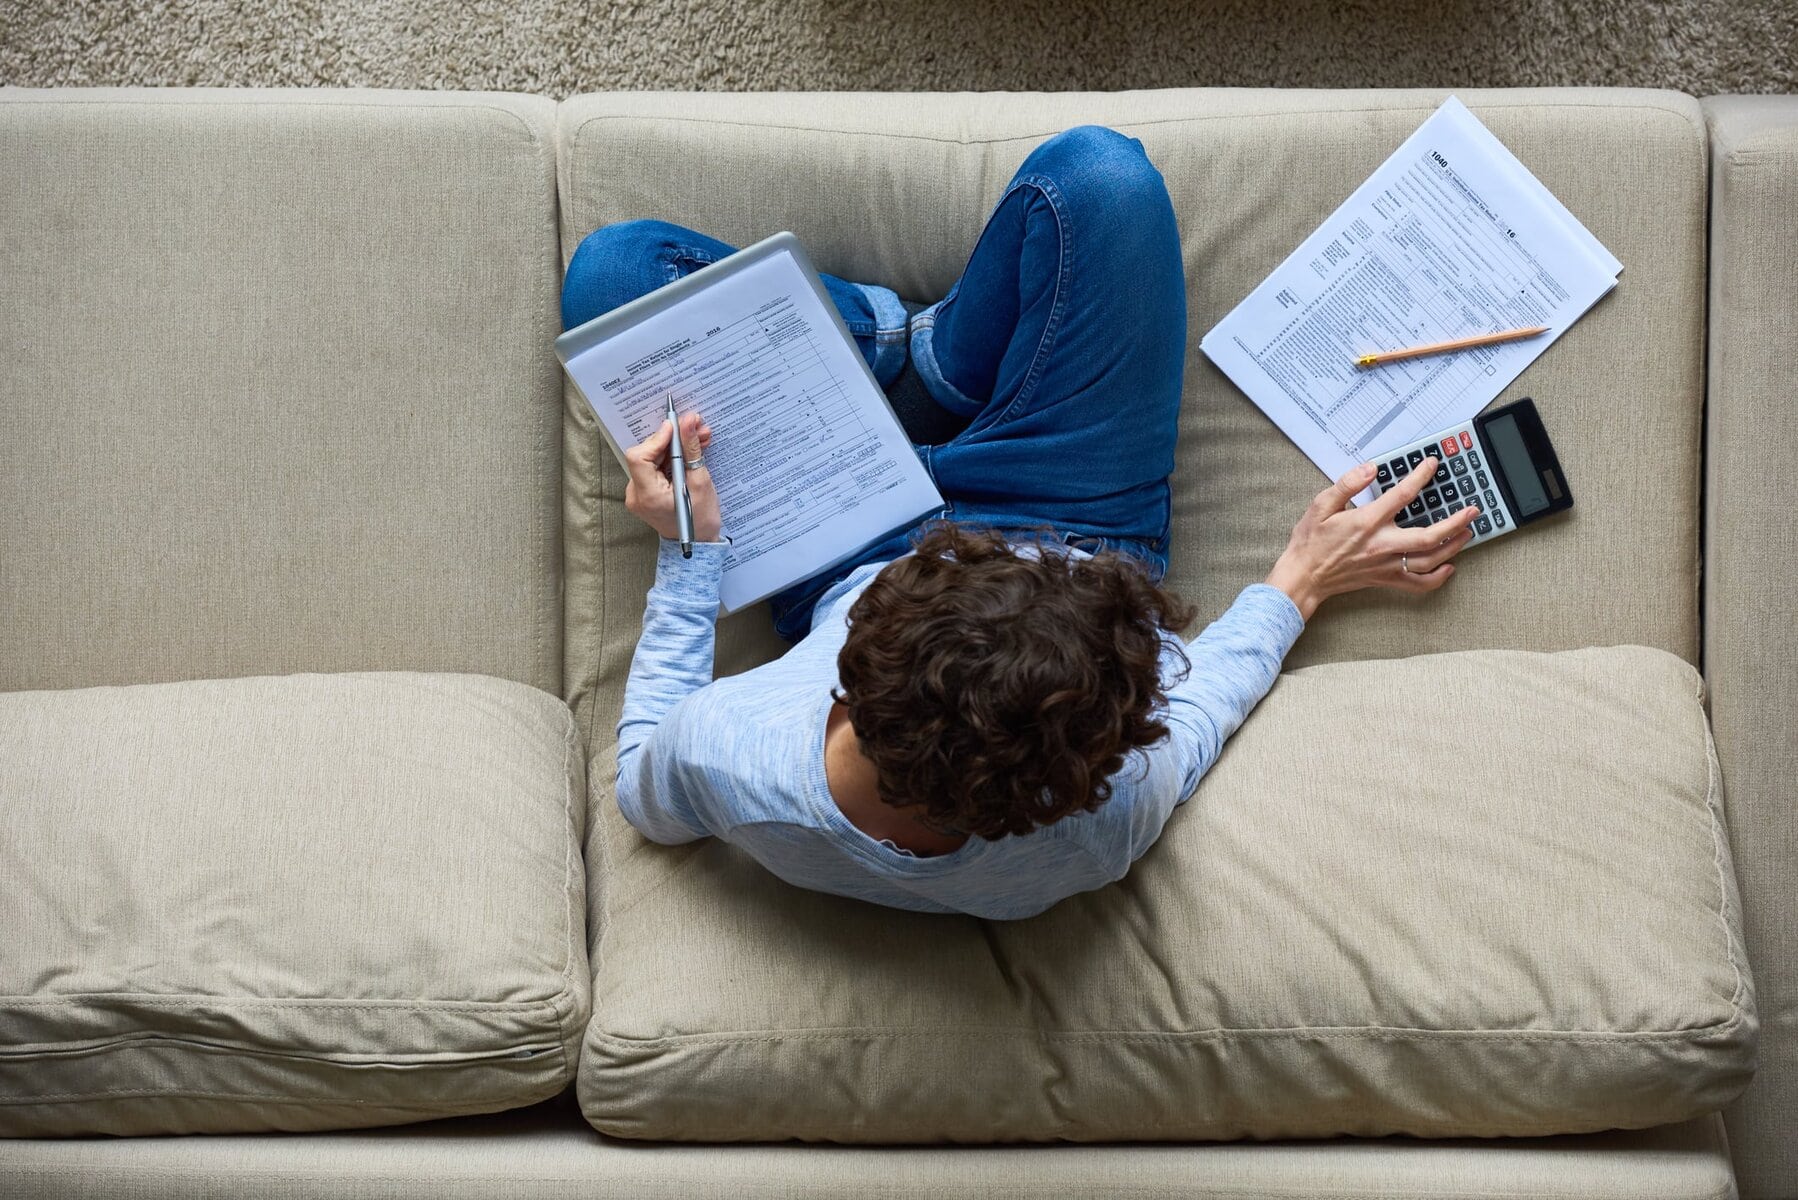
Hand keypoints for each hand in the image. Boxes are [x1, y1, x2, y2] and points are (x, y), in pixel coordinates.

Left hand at [623, 411, 720, 542]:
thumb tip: (687, 422)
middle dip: (672, 440)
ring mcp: (638, 494)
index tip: (676, 427)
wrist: (699, 545)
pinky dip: (671, 458)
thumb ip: (690, 450)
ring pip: (652, 459)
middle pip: (646, 455)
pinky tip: (690, 453)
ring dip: (675, 447)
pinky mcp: (644, 492)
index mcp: (648, 496)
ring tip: (700, 439)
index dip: (657, 438)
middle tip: (697, 428)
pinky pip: (654, 468)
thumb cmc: (701, 520)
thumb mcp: (700, 483)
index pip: (640, 457)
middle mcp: (637, 495)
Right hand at [1265, 456, 1479, 620]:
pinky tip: (1449, 568)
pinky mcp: (1385, 579)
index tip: (1432, 465)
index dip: (1420, 477)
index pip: (1402, 495)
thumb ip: (1347, 484)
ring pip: (1429, 559)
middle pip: (1429, 536)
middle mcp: (1382, 545)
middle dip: (1456, 522)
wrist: (1304, 576)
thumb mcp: (1321, 505)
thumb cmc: (1310, 542)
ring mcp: (1386, 565)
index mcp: (1367, 522)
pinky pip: (1418, 583)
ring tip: (1468, 532)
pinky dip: (1437, 578)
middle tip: (1472, 510)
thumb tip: (1371, 468)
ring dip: (1453, 546)